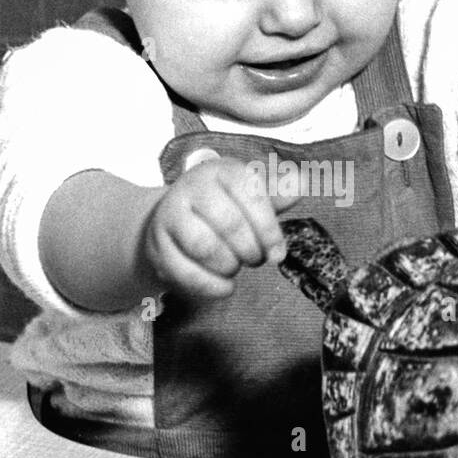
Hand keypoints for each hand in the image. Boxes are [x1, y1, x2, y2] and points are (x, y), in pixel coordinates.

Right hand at [144, 156, 297, 299]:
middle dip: (250, 250)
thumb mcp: (249, 195)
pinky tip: (224, 287)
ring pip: (205, 246)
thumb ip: (276, 193)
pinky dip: (210, 286)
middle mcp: (192, 187)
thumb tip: (301, 183)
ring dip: (229, 266)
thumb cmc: (221, 208)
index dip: (269, 229)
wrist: (171, 222)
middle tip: (255, 260)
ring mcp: (170, 215)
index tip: (278, 254)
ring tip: (235, 267)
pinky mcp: (157, 245)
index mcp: (221, 170)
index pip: (250, 193)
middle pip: (229, 223)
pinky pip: (184, 272)